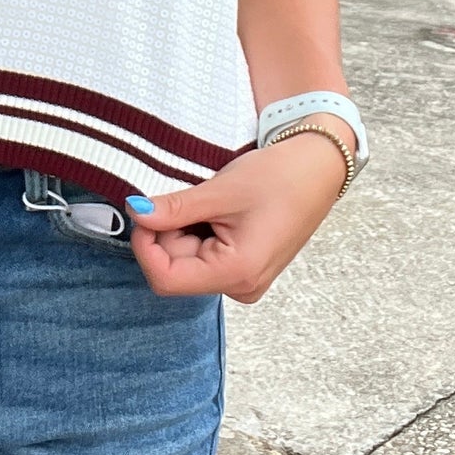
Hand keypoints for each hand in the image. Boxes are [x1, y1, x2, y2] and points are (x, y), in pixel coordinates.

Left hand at [125, 130, 350, 302]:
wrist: (318, 168)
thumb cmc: (279, 177)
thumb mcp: (219, 191)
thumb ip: (174, 209)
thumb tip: (136, 213)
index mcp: (237, 273)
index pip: (165, 279)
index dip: (145, 246)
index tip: (145, 211)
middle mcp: (241, 286)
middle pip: (175, 269)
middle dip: (168, 232)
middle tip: (190, 198)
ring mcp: (244, 280)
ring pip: (187, 262)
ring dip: (184, 230)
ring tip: (213, 203)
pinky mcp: (244, 268)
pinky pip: (204, 257)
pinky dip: (199, 232)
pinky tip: (219, 212)